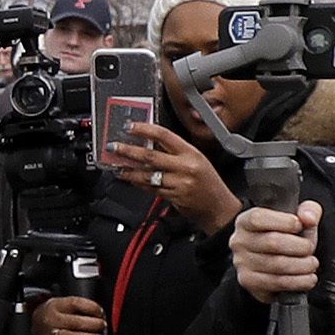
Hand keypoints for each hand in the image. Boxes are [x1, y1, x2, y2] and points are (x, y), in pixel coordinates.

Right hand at [28, 294, 107, 334]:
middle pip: (75, 322)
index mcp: (57, 305)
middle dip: (93, 325)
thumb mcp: (64, 301)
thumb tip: (101, 314)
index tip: (101, 312)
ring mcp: (51, 334)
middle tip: (103, 326)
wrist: (35, 320)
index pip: (76, 304)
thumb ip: (80, 305)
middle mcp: (53, 319)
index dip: (92, 308)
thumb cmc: (55, 311)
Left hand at [120, 119, 240, 234]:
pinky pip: (151, 188)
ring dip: (129, 170)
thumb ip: (175, 151)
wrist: (219, 207)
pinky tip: (131, 179)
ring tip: (117, 166)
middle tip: (114, 147)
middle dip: (129, 150)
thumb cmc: (208, 182)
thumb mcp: (197, 159)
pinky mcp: (173, 197)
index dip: (145, 129)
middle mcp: (185, 167)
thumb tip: (150, 141)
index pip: (164, 135)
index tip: (130, 127)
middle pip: (151, 155)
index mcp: (191, 153)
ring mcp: (178, 183)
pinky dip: (139, 183)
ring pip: (148, 174)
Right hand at [230, 201, 321, 302]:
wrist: (274, 266)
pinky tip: (308, 278)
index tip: (300, 226)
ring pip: (277, 264)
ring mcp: (241, 263)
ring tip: (312, 264)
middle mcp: (239, 241)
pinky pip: (277, 282)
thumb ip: (308, 211)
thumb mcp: (298, 220)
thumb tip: (308, 218)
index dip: (283, 222)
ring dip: (303, 265)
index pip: (258, 218)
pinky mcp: (249, 281)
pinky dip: (299, 281)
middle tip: (310, 249)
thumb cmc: (285, 238)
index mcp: (245, 221)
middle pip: (272, 242)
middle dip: (299, 246)